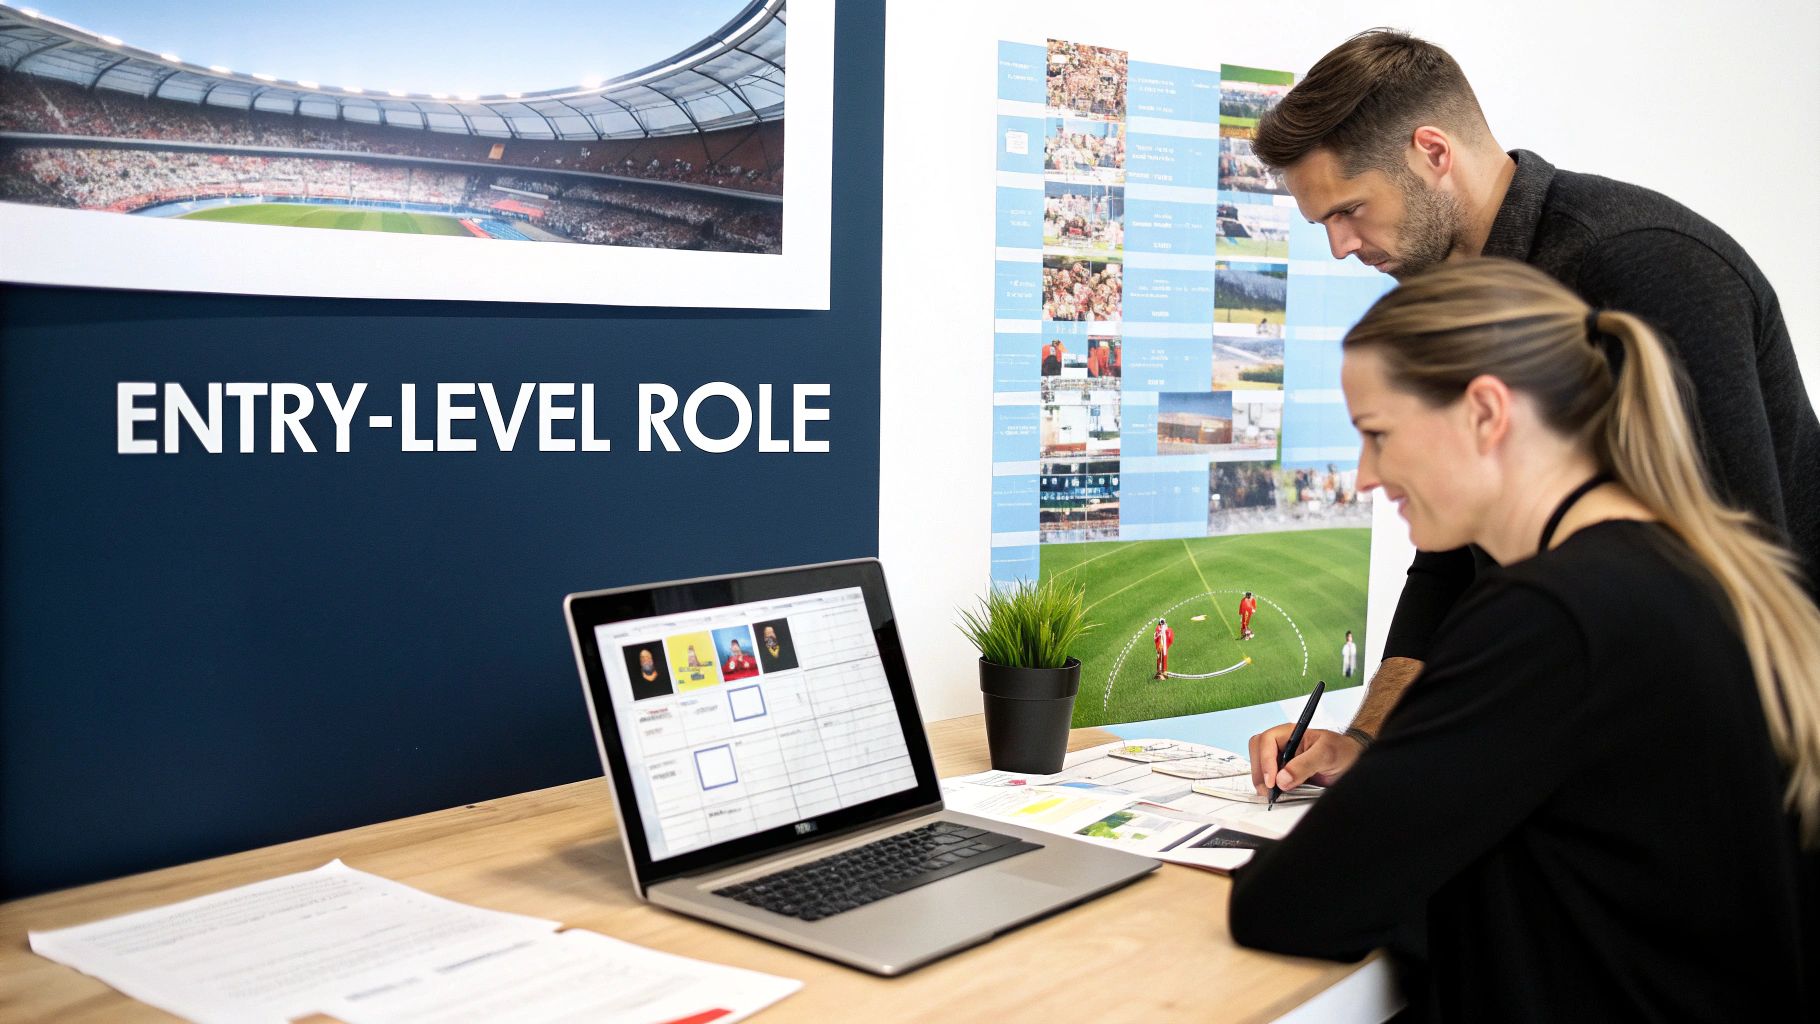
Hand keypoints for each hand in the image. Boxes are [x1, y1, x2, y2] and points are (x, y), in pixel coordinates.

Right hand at [1247, 726, 1365, 794]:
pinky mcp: (1285, 773)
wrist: (1354, 761)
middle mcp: (1283, 744)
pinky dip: (1269, 787)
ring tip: (1272, 794)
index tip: (1272, 780)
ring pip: (1260, 765)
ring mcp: (1283, 758)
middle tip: (1268, 790)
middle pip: (1257, 751)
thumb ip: (1304, 765)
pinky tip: (1277, 793)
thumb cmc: (1343, 751)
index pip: (1267, 741)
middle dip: (1259, 771)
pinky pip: (1269, 777)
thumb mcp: (1326, 755)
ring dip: (1262, 780)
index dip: (1265, 760)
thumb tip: (1282, 779)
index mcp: (1291, 733)